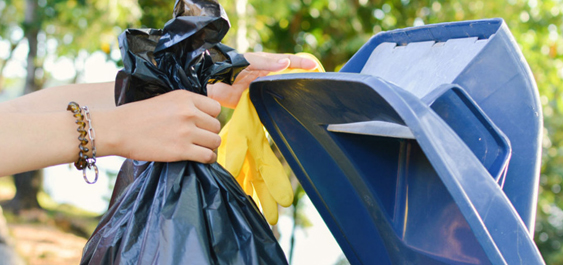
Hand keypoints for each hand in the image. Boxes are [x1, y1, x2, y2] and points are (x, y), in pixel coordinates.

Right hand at [97, 90, 221, 163]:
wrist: (118, 130)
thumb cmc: (139, 115)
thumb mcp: (167, 100)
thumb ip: (187, 105)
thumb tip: (207, 115)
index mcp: (186, 97)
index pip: (216, 108)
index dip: (211, 117)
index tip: (203, 123)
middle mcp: (189, 112)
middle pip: (217, 126)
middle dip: (209, 133)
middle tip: (198, 138)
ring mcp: (186, 132)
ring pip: (215, 141)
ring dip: (210, 147)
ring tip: (199, 148)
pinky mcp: (181, 150)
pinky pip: (208, 156)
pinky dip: (208, 159)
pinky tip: (201, 158)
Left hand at [208, 52, 318, 107]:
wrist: (209, 82)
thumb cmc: (228, 66)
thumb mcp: (249, 61)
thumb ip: (267, 63)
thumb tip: (286, 64)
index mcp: (265, 63)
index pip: (287, 62)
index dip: (301, 63)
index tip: (314, 66)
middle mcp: (265, 76)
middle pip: (286, 78)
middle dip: (299, 80)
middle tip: (315, 84)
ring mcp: (260, 89)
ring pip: (279, 91)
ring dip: (290, 95)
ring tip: (305, 99)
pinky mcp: (252, 102)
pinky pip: (268, 105)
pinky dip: (277, 108)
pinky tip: (285, 112)